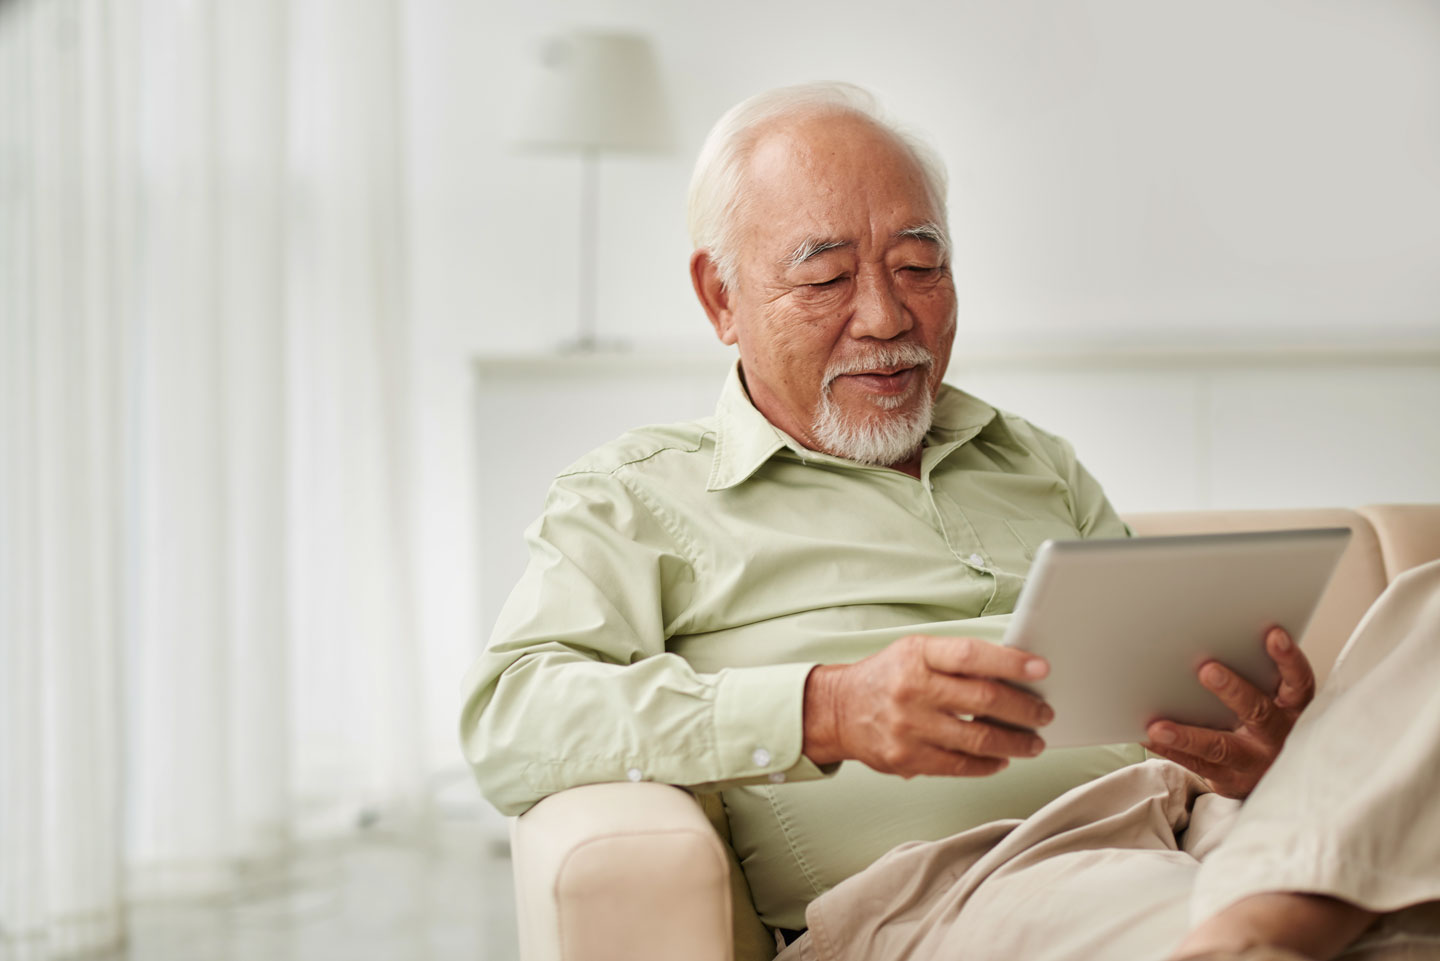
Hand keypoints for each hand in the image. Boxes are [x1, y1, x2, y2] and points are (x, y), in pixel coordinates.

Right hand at [802, 635, 1053, 777]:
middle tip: (1043, 713)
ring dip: (1015, 743)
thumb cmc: (887, 677)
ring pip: (978, 739)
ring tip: (1033, 742)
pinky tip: (1001, 758)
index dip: (1010, 662)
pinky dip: (988, 764)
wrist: (839, 709)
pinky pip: (959, 766)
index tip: (1040, 668)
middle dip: (1024, 709)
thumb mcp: (916, 652)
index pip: (971, 656)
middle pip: (983, 700)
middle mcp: (912, 690)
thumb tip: (1014, 674)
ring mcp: (908, 727)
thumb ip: (959, 661)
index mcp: (917, 655)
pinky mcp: (906, 759)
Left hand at [1144, 627, 1314, 797]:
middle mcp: (1278, 735)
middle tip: (1207, 669)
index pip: (1298, 682)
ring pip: (1221, 747)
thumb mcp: (1274, 701)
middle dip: (1234, 690)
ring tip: (1158, 726)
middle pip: (1259, 712)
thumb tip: (1209, 639)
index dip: (1288, 659)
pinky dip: (1170, 749)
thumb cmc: (1265, 725)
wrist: (1271, 778)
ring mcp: (1254, 760)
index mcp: (1293, 708)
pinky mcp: (1230, 779)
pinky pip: (1196, 764)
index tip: (1273, 634)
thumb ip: (1257, 676)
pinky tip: (1147, 736)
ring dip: (1188, 735)